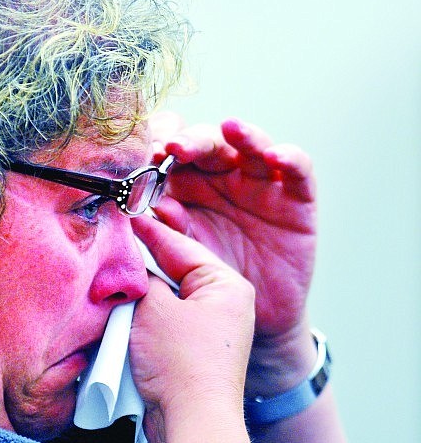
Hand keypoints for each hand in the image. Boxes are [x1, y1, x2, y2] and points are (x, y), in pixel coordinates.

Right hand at [129, 215, 256, 442]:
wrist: (191, 422)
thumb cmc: (181, 363)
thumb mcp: (154, 308)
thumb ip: (141, 279)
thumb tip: (133, 269)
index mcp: (226, 285)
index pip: (181, 246)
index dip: (150, 231)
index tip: (128, 216)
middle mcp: (225, 304)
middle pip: (175, 272)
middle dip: (144, 266)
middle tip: (116, 246)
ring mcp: (211, 330)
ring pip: (168, 299)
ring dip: (142, 296)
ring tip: (116, 281)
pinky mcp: (194, 352)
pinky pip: (165, 323)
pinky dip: (145, 318)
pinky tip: (124, 314)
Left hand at [149, 114, 316, 342]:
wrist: (256, 314)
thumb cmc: (212, 277)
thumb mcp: (185, 255)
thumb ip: (169, 231)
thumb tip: (152, 210)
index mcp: (186, 183)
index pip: (173, 149)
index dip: (161, 143)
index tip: (145, 154)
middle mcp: (222, 176)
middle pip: (207, 142)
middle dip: (191, 140)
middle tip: (175, 147)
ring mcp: (260, 182)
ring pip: (252, 144)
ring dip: (242, 134)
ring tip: (230, 128)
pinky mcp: (296, 197)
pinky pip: (298, 168)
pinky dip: (289, 157)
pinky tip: (274, 158)